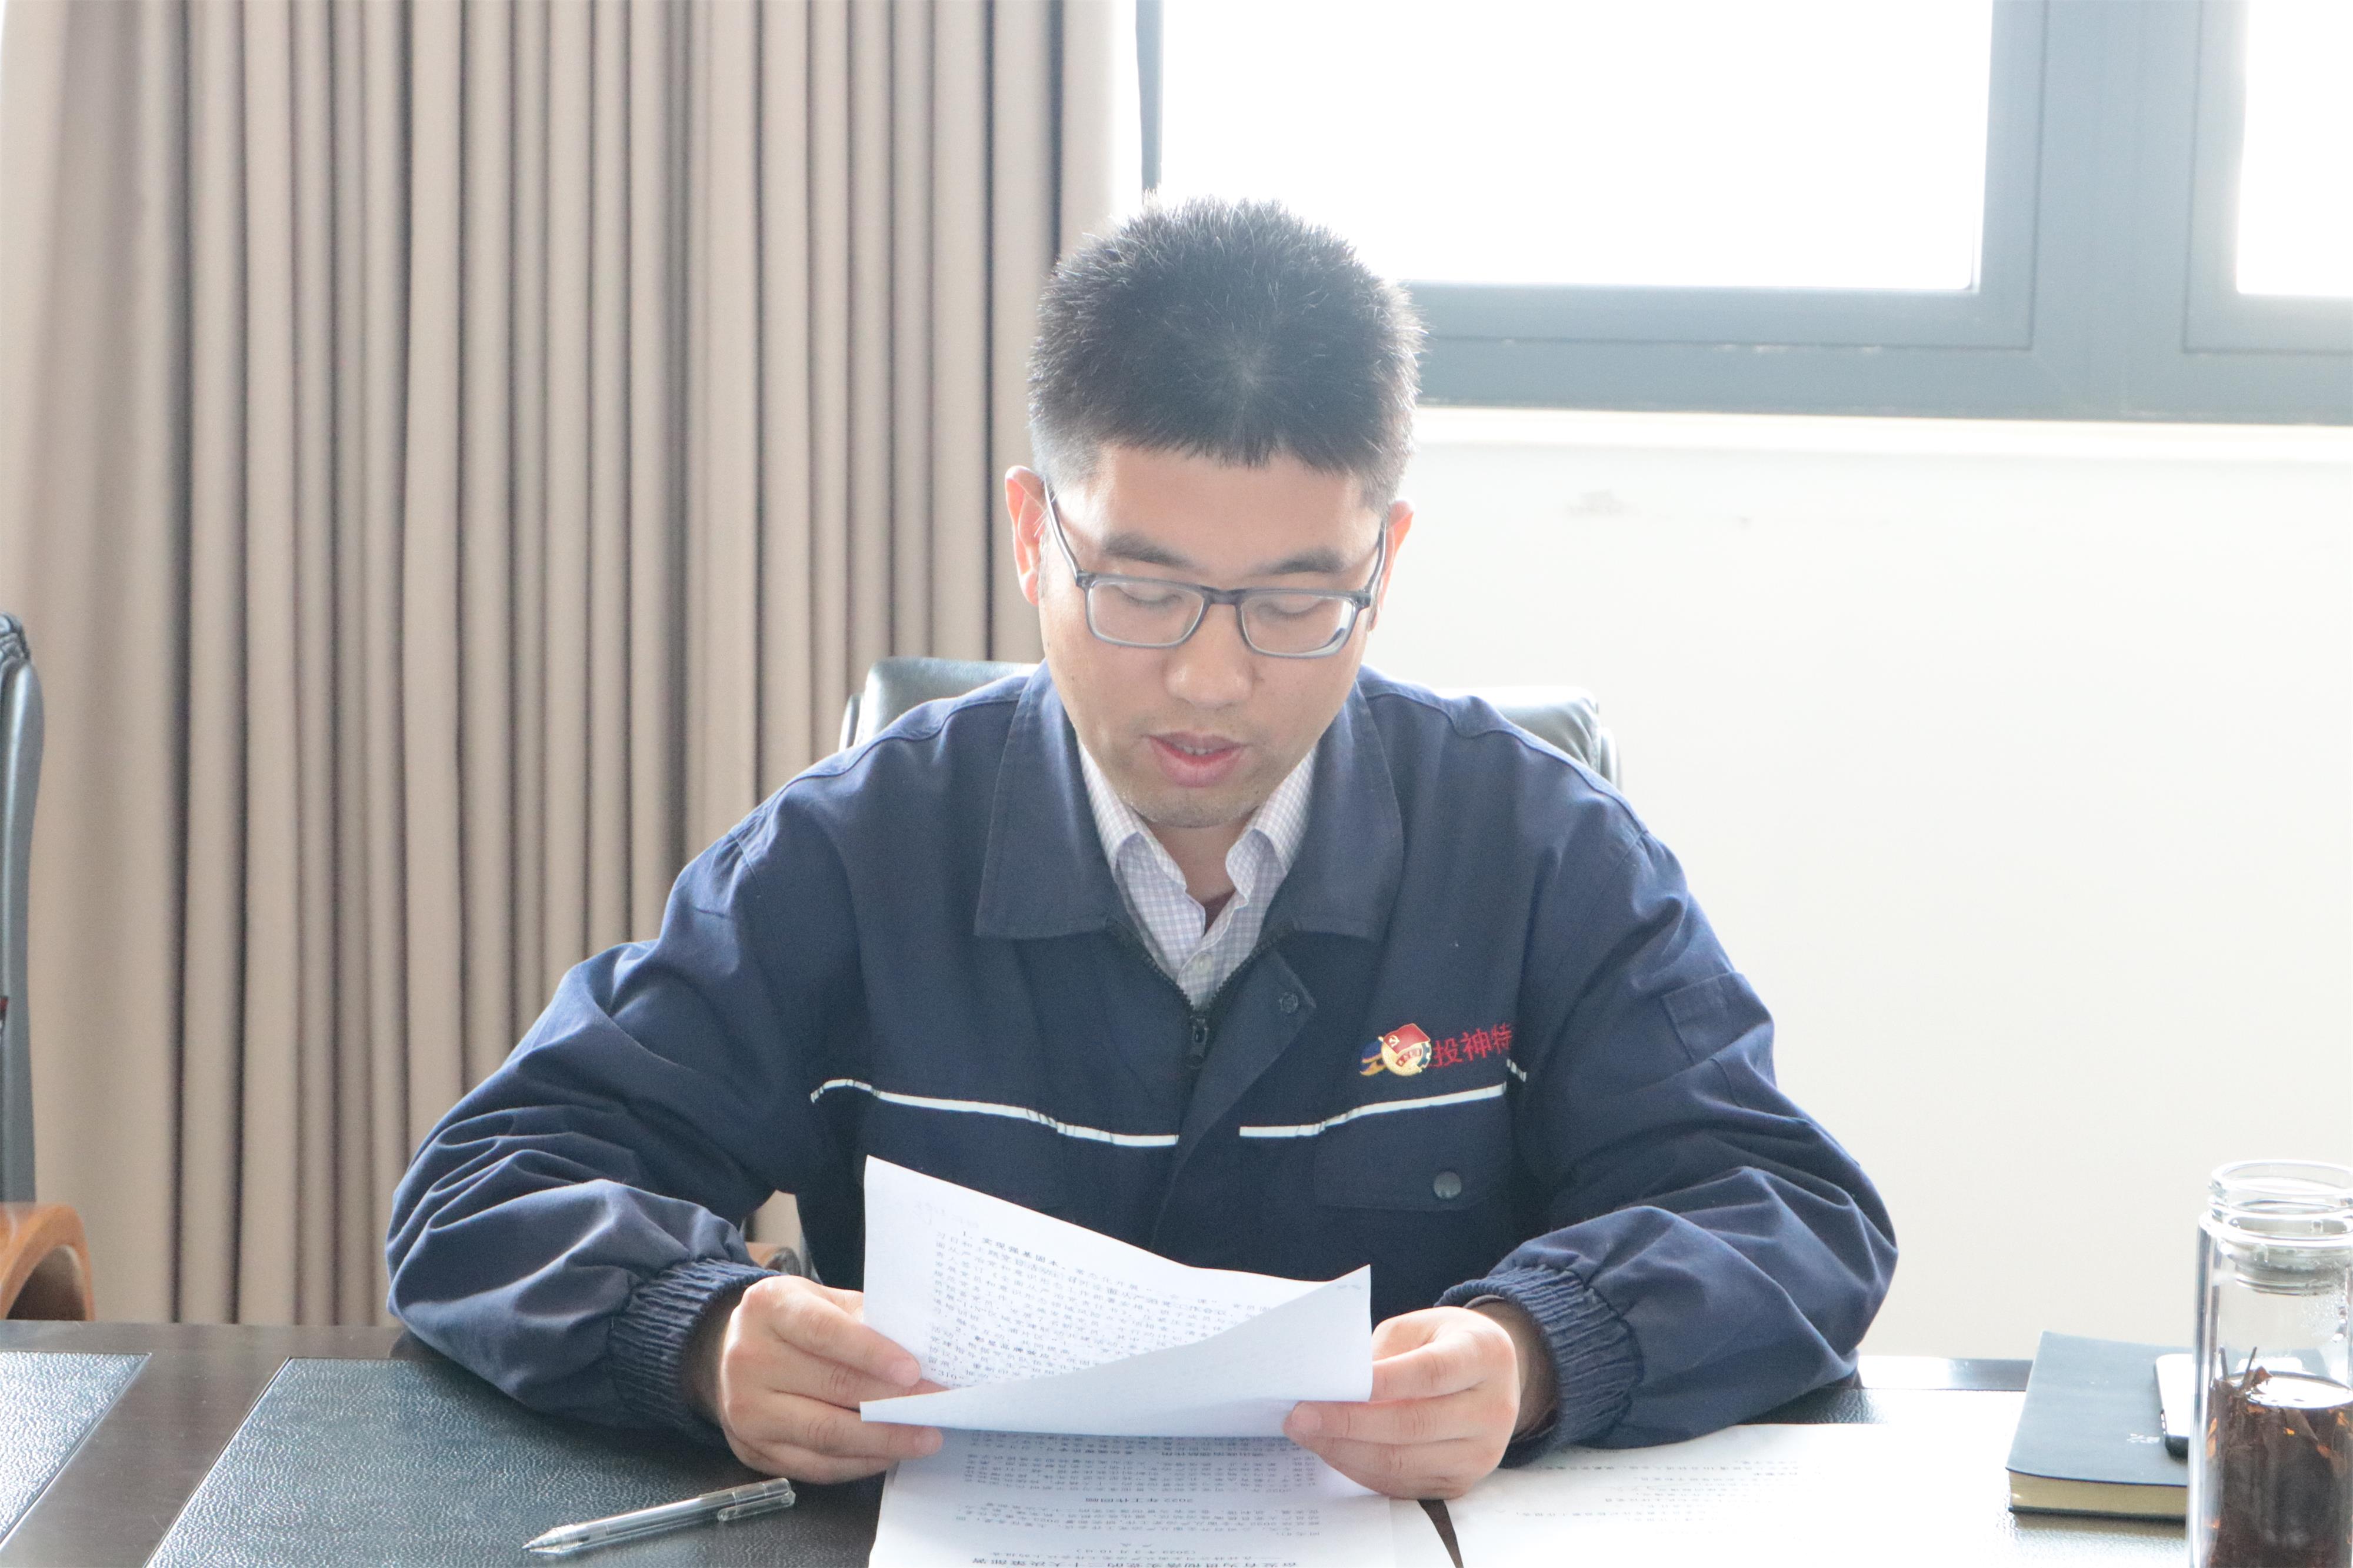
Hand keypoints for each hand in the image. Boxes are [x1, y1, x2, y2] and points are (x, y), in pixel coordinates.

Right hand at [686, 1274, 946, 1481]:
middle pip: (830, 1387)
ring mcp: (746, 1410)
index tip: (913, 1371)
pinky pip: (814, 1465)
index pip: (823, 1331)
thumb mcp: (820, 1299)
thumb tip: (920, 1348)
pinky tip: (888, 1454)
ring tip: (922, 1437)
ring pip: (824, 1433)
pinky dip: (857, 1463)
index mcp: (769, 1308)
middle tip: (936, 1405)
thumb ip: (863, 1317)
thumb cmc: (791, 1322)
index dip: (871, 1352)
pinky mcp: (753, 1450)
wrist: (730, 1352)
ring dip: (882, 1439)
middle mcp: (749, 1359)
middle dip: (892, 1401)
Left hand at [1282, 1302, 1552, 1498]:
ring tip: (1307, 1434)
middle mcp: (1493, 1409)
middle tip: (1300, 1416)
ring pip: (1404, 1461)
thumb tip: (1332, 1388)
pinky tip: (1333, 1449)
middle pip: (1414, 1424)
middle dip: (1348, 1423)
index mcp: (1485, 1355)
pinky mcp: (1461, 1482)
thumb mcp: (1418, 1328)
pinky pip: (1403, 1483)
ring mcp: (1481, 1454)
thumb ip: (1382, 1354)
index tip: (1327, 1388)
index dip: (1379, 1383)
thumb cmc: (1444, 1343)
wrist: (1491, 1377)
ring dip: (1346, 1451)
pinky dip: (1361, 1468)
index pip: (1430, 1373)